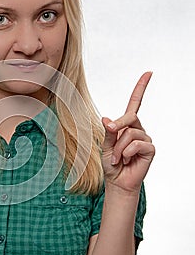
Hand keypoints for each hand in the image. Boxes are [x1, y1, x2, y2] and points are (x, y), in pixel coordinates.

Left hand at [101, 72, 154, 194]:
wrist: (117, 181)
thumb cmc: (111, 163)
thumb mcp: (104, 146)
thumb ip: (108, 132)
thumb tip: (107, 119)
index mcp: (127, 125)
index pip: (135, 103)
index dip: (141, 88)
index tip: (149, 72)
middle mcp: (138, 129)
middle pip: (130, 116)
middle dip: (116, 128)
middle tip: (110, 145)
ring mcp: (145, 138)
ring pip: (130, 133)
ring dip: (118, 148)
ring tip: (118, 158)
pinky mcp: (150, 149)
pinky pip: (136, 144)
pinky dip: (126, 153)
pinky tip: (125, 160)